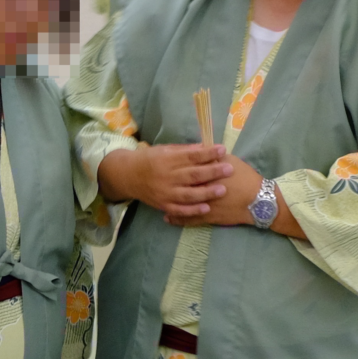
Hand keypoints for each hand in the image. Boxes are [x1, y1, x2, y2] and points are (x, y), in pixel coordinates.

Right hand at [100, 142, 233, 216]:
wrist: (128, 176)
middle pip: (193, 175)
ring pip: (188, 194)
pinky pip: (179, 210)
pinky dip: (193, 210)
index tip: (222, 150)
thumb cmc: (150, 159)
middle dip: (212, 172)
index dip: (207, 154)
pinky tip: (206, 208)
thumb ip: (184, 151)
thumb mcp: (165, 150)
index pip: (191, 156)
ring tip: (223, 189)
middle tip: (229, 169)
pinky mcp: (163, 205)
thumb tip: (205, 148)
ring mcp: (165, 192)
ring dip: (206, 192)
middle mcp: (166, 176)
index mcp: (167, 159)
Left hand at [165, 152, 270, 227]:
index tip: (161, 164)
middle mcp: (200, 190)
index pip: (185, 169)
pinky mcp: (207, 218)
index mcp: (205, 174)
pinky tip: (167, 218)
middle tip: (151, 180)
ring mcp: (201, 205)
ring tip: (155, 200)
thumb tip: (200, 150)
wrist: (257, 201)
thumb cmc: (245, 178)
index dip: (172, 167)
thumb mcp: (230, 162)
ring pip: (180, 204)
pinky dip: (176, 219)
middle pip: (179, 186)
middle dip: (164, 183)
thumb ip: (213, 157)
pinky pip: (188, 219)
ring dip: (167, 202)